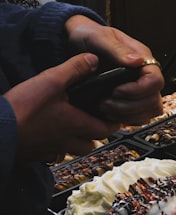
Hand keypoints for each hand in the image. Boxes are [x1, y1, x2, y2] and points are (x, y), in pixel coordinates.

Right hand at [6, 53, 120, 162]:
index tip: (114, 117)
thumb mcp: (50, 81)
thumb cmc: (23, 109)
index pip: (106, 129)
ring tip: (69, 129)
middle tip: (92, 123)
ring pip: (70, 151)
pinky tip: (46, 136)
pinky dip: (53, 148)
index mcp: (76, 125)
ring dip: (74, 143)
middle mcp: (66, 142)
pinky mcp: (33, 154)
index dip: (113, 123)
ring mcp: (49, 150)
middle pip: (90, 145)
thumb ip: (74, 70)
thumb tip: (93, 60)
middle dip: (94, 135)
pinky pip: (50, 155)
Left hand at [64, 15, 163, 123]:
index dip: (138, 90)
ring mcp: (140, 88)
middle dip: (130, 106)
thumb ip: (117, 49)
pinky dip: (126, 118)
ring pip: (150, 111)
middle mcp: (144, 75)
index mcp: (143, 59)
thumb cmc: (89, 36)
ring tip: (106, 108)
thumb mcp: (99, 37)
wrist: (76, 42)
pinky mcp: (132, 99)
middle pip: (154, 100)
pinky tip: (110, 113)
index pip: (155, 81)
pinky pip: (140, 116)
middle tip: (107, 103)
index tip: (117, 91)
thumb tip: (137, 61)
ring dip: (128, 114)